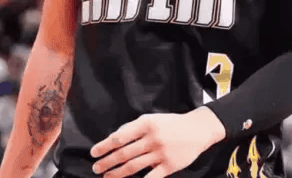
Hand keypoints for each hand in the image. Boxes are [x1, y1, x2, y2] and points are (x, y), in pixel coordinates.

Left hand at [90, 107, 225, 177]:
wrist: (198, 129)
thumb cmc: (172, 123)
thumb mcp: (152, 119)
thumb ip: (134, 128)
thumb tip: (115, 138)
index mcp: (146, 124)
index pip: (120, 137)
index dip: (105, 146)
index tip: (94, 152)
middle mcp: (152, 138)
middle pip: (124, 153)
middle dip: (107, 162)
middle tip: (96, 168)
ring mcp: (161, 153)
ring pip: (133, 166)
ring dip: (117, 173)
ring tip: (106, 177)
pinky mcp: (170, 166)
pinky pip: (151, 177)